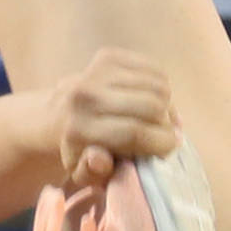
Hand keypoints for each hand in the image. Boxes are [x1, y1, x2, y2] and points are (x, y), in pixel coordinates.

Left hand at [43, 51, 179, 192]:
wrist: (60, 115)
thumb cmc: (82, 152)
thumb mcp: (86, 174)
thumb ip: (94, 172)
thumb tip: (98, 157)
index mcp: (78, 129)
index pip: (135, 132)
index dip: (162, 142)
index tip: (170, 149)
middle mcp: (84, 95)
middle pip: (152, 107)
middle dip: (167, 125)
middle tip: (165, 135)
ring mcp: (96, 72)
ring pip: (159, 87)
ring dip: (167, 107)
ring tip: (158, 120)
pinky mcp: (109, 56)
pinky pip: (156, 71)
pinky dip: (163, 88)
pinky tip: (153, 100)